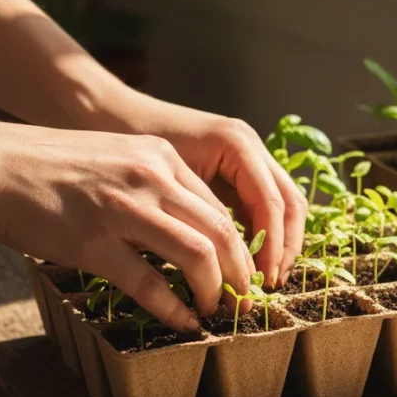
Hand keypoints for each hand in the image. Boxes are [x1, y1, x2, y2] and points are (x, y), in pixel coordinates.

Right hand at [0, 119, 259, 330]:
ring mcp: (123, 209)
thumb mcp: (117, 158)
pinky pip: (149, 283)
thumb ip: (154, 183)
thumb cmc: (51, 166)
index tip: (241, 270)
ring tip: (214, 311)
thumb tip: (187, 225)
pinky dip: (174, 308)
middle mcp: (150, 177)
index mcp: (160, 156)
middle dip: (239, 272)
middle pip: (222, 230)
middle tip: (241, 299)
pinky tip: (181, 322)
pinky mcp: (93, 242)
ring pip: (199, 254)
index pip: (219, 204)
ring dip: (214, 291)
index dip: (239, 245)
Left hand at [108, 98, 307, 288]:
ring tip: (264, 278)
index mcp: (236, 145)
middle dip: (285, 247)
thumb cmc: (126, 143)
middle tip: (270, 285)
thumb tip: (216, 270)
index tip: (261, 283)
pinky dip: (262, 229)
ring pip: (282, 201)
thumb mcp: (161, 184)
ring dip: (278, 241)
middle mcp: (249, 144)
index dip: (271, 247)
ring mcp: (245, 151)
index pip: (271, 204)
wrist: (106, 111)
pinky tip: (247, 257)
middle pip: (290, 202)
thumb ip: (195, 221)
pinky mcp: (234, 163)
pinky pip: (260, 199)